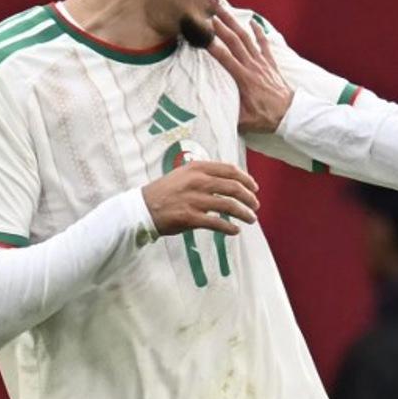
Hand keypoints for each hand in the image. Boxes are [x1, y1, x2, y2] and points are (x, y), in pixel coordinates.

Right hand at [142, 161, 259, 235]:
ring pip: (229, 206)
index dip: (246, 179)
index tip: (254, 188)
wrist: (142, 209)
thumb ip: (204, 174)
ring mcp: (194, 199)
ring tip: (251, 219)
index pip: (230, 170)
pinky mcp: (190, 217)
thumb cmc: (164, 192)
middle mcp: (197, 181)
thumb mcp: (183, 174)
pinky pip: (217, 223)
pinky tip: (235, 230)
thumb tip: (229, 180)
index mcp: (197, 168)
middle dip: (249, 198)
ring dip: (244, 213)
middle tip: (256, 206)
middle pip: (233, 187)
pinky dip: (229, 228)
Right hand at [207, 6, 294, 132]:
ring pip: (246, 38)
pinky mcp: (270, 63)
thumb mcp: (243, 121)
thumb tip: (210, 114)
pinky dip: (258, 32)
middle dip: (221, 24)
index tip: (201, 34)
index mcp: (243, 78)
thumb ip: (227, 114)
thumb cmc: (266, 118)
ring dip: (235, 23)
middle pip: (234, 41)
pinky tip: (253, 22)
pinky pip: (264, 44)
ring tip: (224, 10)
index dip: (212, 46)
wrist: (290, 114)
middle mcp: (252, 66)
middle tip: (209, 11)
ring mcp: (262, 63)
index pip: (224, 58)